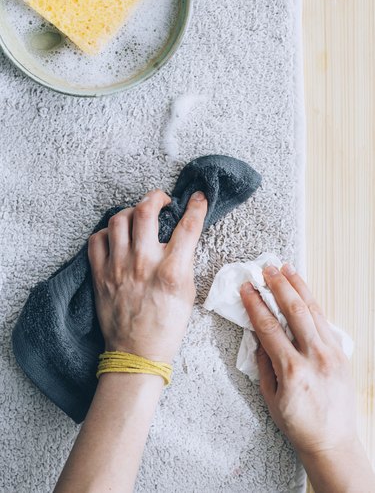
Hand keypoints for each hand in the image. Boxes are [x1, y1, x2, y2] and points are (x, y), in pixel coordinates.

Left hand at [88, 189, 206, 363]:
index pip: (188, 226)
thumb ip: (184, 260)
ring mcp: (118, 268)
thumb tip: (183, 235)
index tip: (198, 198)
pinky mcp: (100, 275)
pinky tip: (117, 237)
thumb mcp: (188, 292)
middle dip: (156, 196)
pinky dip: (107, 232)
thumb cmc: (166, 326)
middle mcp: (143, 264)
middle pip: (146, 211)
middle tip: (161, 200)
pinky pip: (96, 240)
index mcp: (171, 271)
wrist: (137, 353)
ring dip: (131, 211)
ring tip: (138, 216)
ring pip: (118, 219)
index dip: (196, 206)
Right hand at [240, 264, 357, 457]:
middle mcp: (315, 357)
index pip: (268, 327)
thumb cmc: (298, 424)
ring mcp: (332, 353)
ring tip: (286, 269)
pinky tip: (304, 292)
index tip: (246, 288)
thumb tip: (258, 336)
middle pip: (294, 311)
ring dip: (299, 287)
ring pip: (313, 311)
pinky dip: (313, 303)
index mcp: (292, 370)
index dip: (255, 304)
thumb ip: (263, 363)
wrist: (333, 442)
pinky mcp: (341, 354)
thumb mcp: (270, 397)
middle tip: (267, 269)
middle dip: (279, 286)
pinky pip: (325, 321)